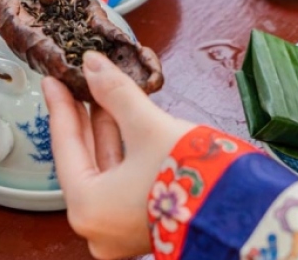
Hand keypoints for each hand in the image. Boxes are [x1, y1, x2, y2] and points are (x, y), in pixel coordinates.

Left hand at [43, 52, 194, 258]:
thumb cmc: (195, 178)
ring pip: (104, 172)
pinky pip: (121, 184)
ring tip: (104, 98)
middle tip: (76, 87)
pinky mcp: (144, 227)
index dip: (60, 108)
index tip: (54, 83)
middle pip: (82, 161)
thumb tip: (93, 65)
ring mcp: (121, 232)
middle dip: (84, 120)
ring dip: (106, 134)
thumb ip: (115, 93)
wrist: (244, 212)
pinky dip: (122, 154)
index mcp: (88, 208)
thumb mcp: (147, 125)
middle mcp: (99, 228)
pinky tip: (125, 124)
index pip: (65, 147)